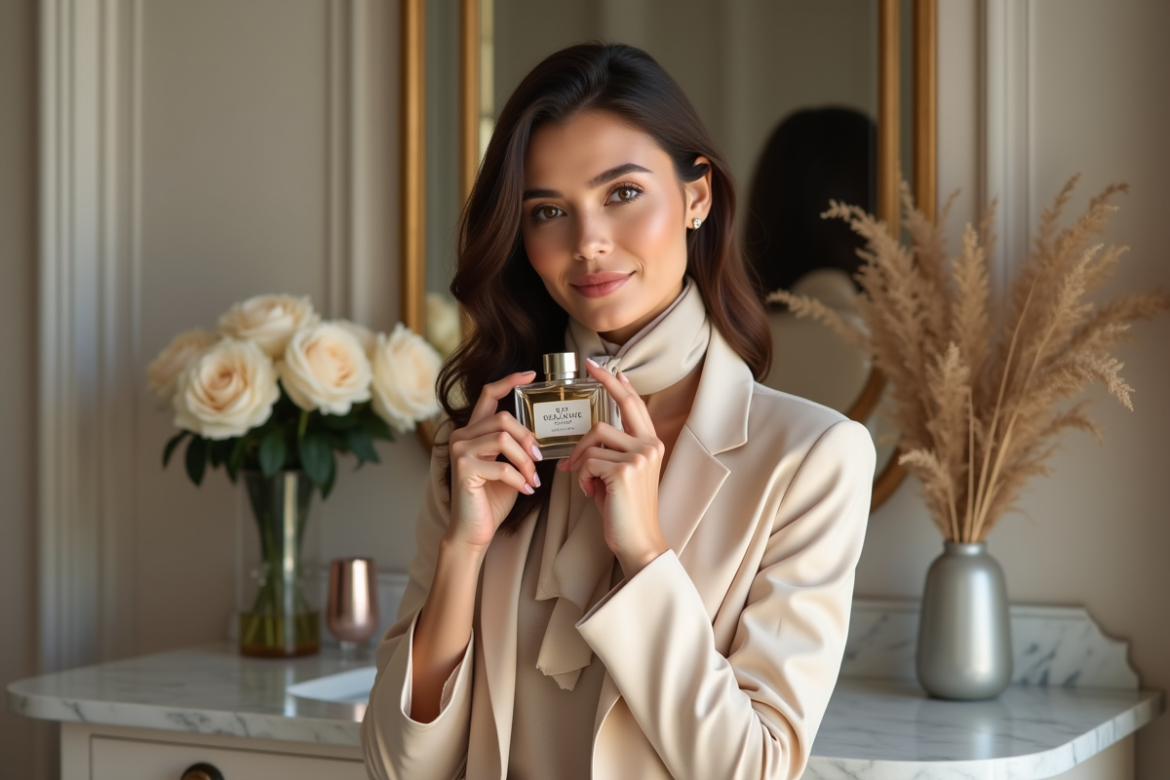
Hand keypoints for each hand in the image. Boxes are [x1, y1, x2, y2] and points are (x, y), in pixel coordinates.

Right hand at [446, 371, 542, 550]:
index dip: (509, 381)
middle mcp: (461, 436)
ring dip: (525, 461)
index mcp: (473, 431)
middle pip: (503, 418)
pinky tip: (526, 490)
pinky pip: (502, 465)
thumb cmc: (492, 498)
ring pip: (503, 439)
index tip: (531, 375)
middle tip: (539, 459)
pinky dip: (519, 479)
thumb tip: (541, 433)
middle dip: (527, 438)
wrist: (474, 530)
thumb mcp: (508, 464)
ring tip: (532, 479)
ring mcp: (459, 451)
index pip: (488, 394)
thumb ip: (515, 445)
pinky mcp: (463, 469)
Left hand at [559, 360, 669, 576]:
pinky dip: (582, 477)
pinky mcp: (624, 470)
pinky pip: (588, 460)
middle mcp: (650, 445)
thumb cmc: (623, 510)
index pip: (635, 406)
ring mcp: (639, 456)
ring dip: (580, 458)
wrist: (637, 541)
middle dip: (605, 382)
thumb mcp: (621, 474)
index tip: (607, 368)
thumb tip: (590, 434)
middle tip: (589, 367)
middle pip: (621, 404)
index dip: (620, 385)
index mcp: (651, 444)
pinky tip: (591, 493)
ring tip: (584, 480)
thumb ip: (612, 451)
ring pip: (595, 436)